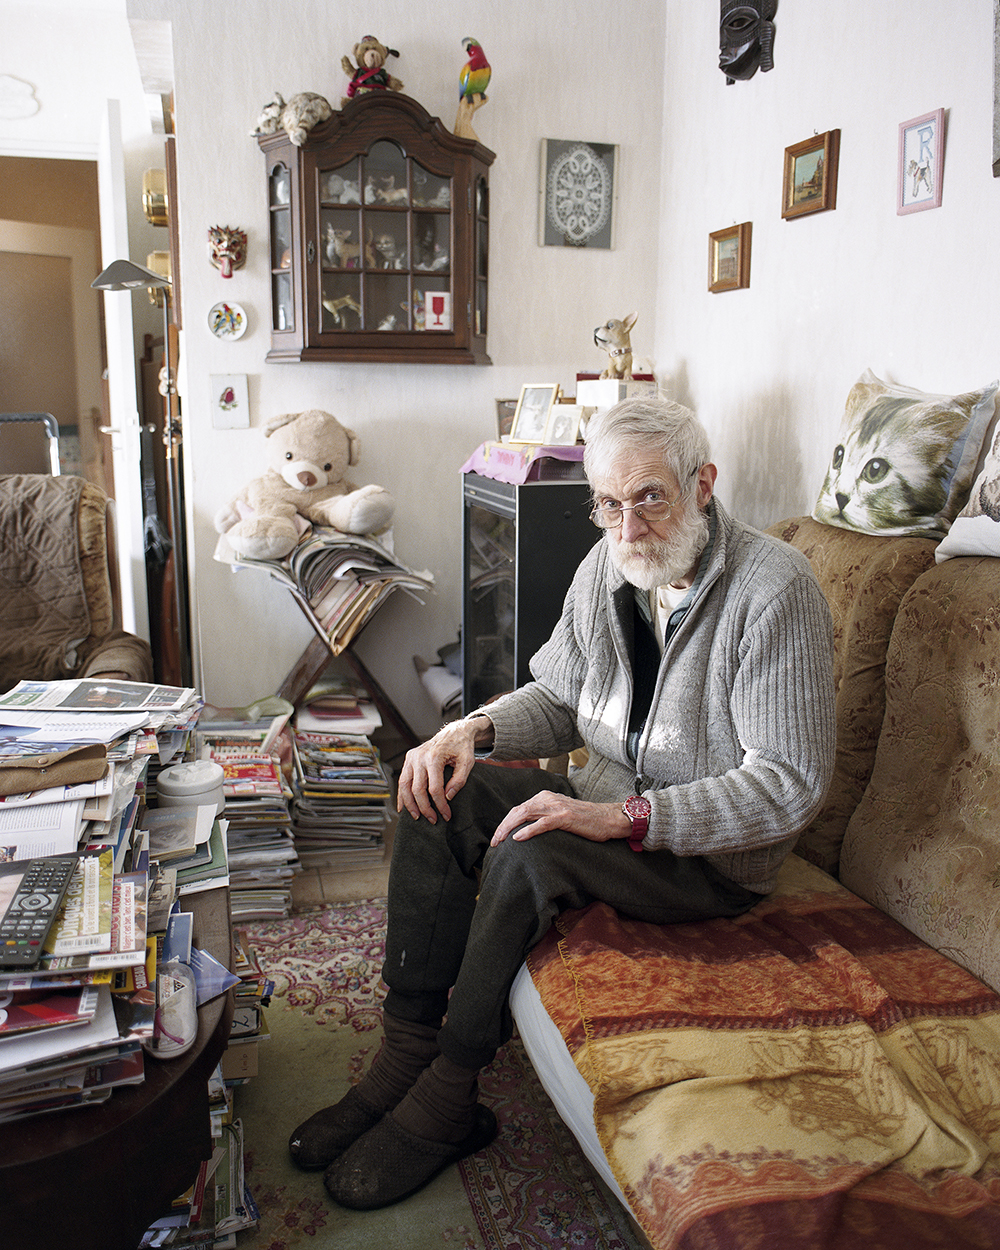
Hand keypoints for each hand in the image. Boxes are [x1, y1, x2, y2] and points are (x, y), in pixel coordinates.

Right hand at [396, 715, 492, 822]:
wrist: (454, 732)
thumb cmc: (462, 747)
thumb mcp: (467, 762)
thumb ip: (459, 780)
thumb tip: (448, 797)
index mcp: (435, 757)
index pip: (434, 787)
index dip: (440, 804)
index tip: (446, 815)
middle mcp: (420, 756)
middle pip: (417, 789)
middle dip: (424, 807)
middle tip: (433, 820)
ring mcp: (412, 757)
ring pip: (405, 785)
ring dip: (409, 804)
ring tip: (416, 817)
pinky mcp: (409, 758)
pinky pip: (402, 779)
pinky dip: (401, 794)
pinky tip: (402, 807)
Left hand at [490, 792, 631, 846]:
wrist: (608, 818)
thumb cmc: (585, 821)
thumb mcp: (560, 815)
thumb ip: (544, 817)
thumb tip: (526, 831)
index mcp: (545, 797)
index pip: (519, 809)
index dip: (506, 822)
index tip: (497, 837)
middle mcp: (548, 799)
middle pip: (518, 811)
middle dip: (503, 826)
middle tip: (494, 842)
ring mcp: (556, 807)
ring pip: (525, 815)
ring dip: (509, 829)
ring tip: (499, 841)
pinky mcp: (565, 817)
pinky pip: (542, 823)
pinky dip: (528, 831)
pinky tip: (517, 839)